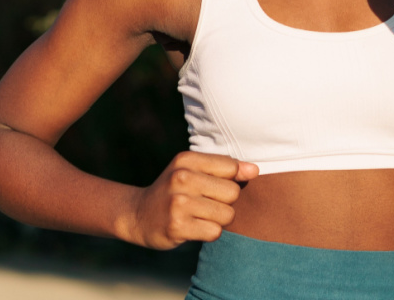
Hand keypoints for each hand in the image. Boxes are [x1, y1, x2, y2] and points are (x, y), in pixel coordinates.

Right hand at [127, 151, 256, 249]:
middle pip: (233, 192)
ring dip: (218, 220)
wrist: (138, 215)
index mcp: (187, 160)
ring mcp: (178, 203)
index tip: (214, 186)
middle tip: (205, 204)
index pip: (231, 167)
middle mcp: (181, 178)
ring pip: (227, 214)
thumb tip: (255, 170)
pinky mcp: (177, 227)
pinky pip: (215, 231)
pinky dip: (209, 233)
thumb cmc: (175, 191)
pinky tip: (194, 228)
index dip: (230, 180)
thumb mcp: (194, 171)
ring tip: (200, 216)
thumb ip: (226, 169)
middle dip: (225, 202)